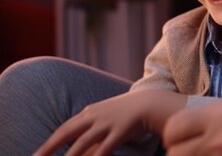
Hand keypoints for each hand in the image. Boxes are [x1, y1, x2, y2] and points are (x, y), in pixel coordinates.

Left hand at [34, 89, 185, 155]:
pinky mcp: (120, 130)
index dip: (49, 142)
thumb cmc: (129, 113)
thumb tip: (83, 150)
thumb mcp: (108, 118)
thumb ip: (93, 132)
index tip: (37, 153)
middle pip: (67, 133)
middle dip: (49, 147)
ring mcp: (107, 123)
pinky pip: (104, 148)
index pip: (64, 128)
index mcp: (90, 112)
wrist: (153, 102)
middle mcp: (95, 116)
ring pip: (82, 143)